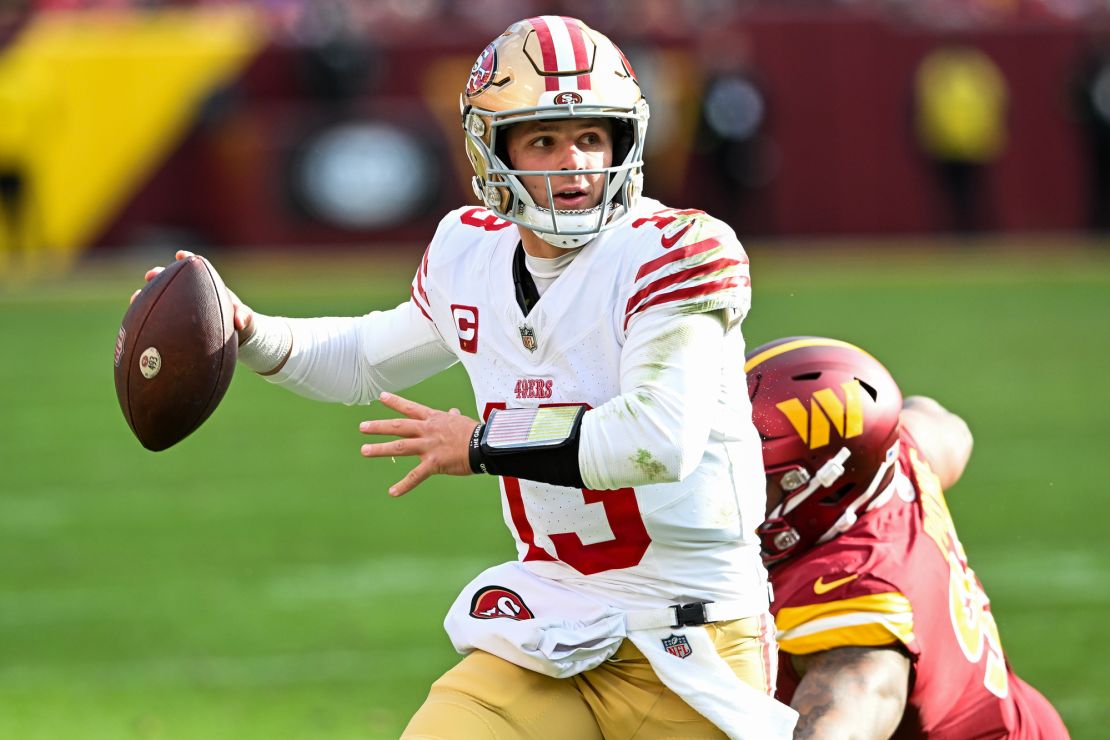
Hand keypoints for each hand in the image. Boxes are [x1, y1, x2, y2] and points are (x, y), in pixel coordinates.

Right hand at [130, 249, 254, 338]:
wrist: (236, 340)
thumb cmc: (241, 325)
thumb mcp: (246, 321)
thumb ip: (245, 318)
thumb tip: (239, 321)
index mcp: (208, 288)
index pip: (197, 269)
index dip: (188, 260)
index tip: (181, 256)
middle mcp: (192, 295)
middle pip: (173, 280)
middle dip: (160, 275)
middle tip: (150, 275)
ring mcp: (182, 308)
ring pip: (162, 299)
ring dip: (148, 296)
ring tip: (135, 297)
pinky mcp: (175, 322)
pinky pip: (160, 319)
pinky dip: (149, 319)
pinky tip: (135, 324)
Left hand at [359, 392, 478, 496]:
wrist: (484, 446)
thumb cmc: (475, 434)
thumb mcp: (461, 421)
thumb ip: (452, 417)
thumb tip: (452, 412)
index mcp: (434, 419)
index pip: (410, 408)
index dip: (395, 402)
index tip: (381, 397)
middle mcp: (427, 430)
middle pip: (398, 426)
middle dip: (379, 427)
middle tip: (362, 427)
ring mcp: (429, 446)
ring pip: (400, 447)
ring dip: (380, 450)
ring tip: (364, 451)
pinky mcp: (433, 463)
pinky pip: (415, 475)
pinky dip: (403, 485)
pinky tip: (392, 492)